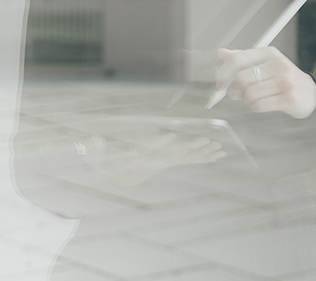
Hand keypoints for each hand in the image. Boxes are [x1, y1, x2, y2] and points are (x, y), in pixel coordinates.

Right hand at [88, 132, 225, 186]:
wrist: (120, 180)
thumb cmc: (107, 166)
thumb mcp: (96, 161)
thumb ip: (96, 151)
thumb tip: (95, 138)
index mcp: (137, 159)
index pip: (148, 150)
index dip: (159, 142)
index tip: (171, 135)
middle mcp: (154, 162)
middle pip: (174, 155)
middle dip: (190, 148)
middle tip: (206, 140)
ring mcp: (164, 163)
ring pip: (186, 158)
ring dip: (203, 153)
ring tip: (219, 148)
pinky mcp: (170, 162)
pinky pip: (189, 160)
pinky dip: (204, 157)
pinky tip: (218, 154)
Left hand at [217, 47, 315, 118]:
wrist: (310, 93)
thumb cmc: (284, 78)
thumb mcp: (266, 63)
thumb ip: (244, 58)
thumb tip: (222, 53)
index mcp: (270, 53)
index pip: (239, 59)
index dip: (224, 73)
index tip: (220, 83)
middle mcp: (279, 64)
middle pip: (242, 79)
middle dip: (234, 90)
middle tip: (236, 94)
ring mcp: (285, 81)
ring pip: (249, 94)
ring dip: (245, 100)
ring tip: (251, 99)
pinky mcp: (289, 98)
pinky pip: (259, 105)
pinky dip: (255, 107)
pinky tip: (261, 104)